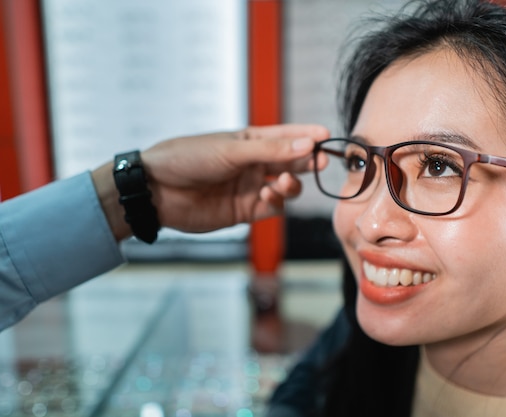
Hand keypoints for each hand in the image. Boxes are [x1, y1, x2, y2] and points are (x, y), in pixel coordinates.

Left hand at [93, 124, 328, 240]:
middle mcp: (253, 164)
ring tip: (282, 183)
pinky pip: (272, 208)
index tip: (326, 136)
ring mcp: (249, 187)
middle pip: (291, 162)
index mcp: (249, 141)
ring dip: (291, 184)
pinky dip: (276, 203)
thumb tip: (308, 146)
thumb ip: (271, 150)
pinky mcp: (244, 211)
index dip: (307, 136)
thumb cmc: (189, 158)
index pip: (285, 136)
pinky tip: (267, 197)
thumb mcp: (231, 149)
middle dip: (307, 162)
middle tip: (322, 162)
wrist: (156, 191)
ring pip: (285, 187)